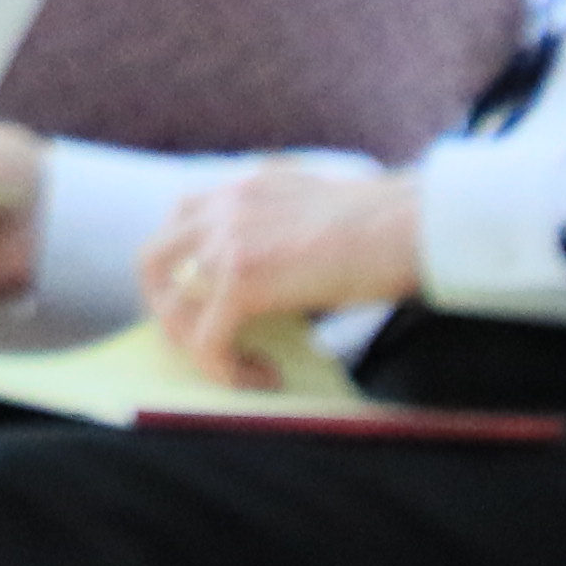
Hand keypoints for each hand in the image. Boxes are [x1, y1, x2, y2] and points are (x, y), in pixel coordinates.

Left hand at [137, 164, 419, 382]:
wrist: (412, 223)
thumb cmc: (387, 228)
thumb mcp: (316, 213)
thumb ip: (282, 233)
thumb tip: (278, 286)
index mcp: (242, 188)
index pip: (179, 223)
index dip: (181, 270)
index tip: (204, 306)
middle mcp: (223, 206)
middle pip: (153, 261)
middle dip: (168, 307)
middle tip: (204, 341)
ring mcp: (227, 239)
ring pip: (173, 305)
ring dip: (197, 344)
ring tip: (238, 366)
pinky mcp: (243, 277)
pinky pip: (207, 338)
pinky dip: (226, 368)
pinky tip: (265, 377)